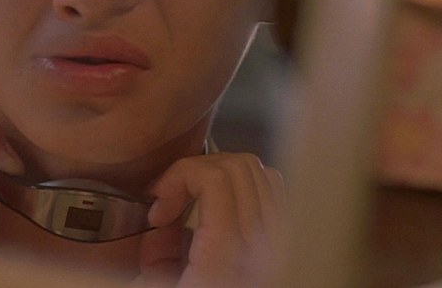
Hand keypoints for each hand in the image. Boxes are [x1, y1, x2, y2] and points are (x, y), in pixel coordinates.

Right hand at [136, 153, 284, 286]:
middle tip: (168, 200)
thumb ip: (156, 248)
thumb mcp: (156, 286)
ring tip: (193, 202)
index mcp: (229, 260)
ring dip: (218, 175)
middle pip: (237, 166)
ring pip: (259, 172)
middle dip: (193, 171)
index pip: (216, 179)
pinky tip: (219, 209)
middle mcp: (263, 249)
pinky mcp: (285, 246)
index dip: (178, 177)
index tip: (157, 204)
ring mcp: (281, 246)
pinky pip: (273, 192)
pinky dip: (243, 186)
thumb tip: (166, 219)